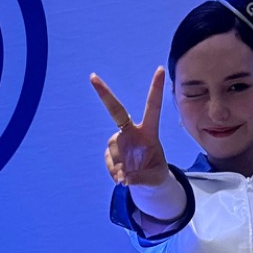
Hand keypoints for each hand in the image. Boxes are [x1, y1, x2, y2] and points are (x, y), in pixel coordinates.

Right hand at [90, 68, 169, 187]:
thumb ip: (142, 178)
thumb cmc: (155, 175)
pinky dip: (114, 172)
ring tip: (128, 178)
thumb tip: (124, 177)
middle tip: (92, 77)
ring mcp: (120, 140)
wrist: (147, 184)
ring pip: (113, 149)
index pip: (152, 107)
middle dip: (104, 93)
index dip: (156, 89)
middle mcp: (132, 132)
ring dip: (119, 166)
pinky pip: (110, 161)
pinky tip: (121, 178)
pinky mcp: (111, 151)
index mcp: (149, 132)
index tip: (160, 69)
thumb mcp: (155, 178)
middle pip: (116, 111)